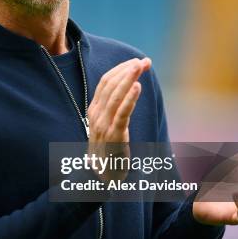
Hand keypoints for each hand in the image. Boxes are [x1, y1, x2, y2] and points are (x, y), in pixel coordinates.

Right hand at [87, 57, 150, 181]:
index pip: (105, 82)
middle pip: (110, 85)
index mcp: (94, 110)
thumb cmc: (107, 150)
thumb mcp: (106, 126)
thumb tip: (126, 90)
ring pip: (116, 96)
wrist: (100, 177)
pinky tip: (138, 87)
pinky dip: (130, 99)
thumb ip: (113, 109)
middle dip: (127, 70)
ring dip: (129, 78)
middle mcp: (97, 115)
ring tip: (140, 66)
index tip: (136, 61)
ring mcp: (104, 125)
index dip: (120, 69)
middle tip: (143, 61)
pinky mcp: (114, 136)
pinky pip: (122, 114)